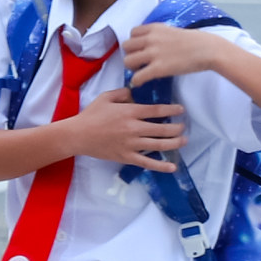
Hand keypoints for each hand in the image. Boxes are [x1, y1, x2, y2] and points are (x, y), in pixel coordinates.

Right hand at [64, 95, 188, 171]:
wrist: (77, 135)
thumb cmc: (91, 115)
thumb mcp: (106, 97)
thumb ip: (124, 93)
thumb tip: (137, 94)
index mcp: (129, 112)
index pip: (156, 110)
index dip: (172, 110)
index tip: (181, 110)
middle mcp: (133, 128)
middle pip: (162, 129)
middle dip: (177, 128)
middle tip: (183, 127)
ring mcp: (131, 144)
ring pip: (159, 145)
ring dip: (174, 143)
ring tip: (183, 141)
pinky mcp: (126, 157)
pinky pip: (147, 163)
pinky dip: (161, 166)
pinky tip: (173, 167)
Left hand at [120, 22, 238, 82]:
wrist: (209, 50)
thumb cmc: (196, 41)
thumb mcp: (174, 31)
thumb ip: (160, 35)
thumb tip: (153, 43)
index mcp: (155, 28)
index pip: (132, 32)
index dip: (135, 42)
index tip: (140, 49)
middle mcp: (151, 39)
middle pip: (126, 46)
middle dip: (131, 54)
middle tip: (139, 62)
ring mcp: (154, 54)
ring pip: (128, 61)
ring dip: (132, 68)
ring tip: (140, 71)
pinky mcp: (158, 69)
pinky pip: (137, 77)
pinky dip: (137, 81)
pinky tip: (142, 82)